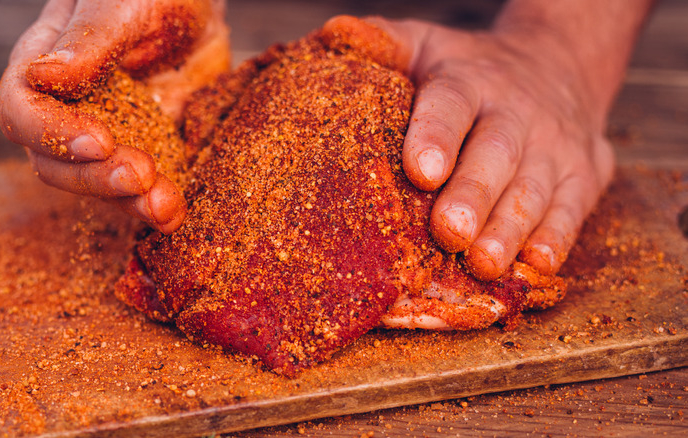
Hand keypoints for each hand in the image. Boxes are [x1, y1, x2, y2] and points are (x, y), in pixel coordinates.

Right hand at [0, 0, 227, 232]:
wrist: (201, 5)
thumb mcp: (126, 2)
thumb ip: (91, 37)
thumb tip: (43, 76)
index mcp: (46, 63)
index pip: (23, 110)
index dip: (54, 133)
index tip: (101, 142)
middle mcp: (67, 107)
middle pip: (55, 162)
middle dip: (96, 177)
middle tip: (142, 176)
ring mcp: (107, 133)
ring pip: (97, 183)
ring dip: (128, 202)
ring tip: (164, 208)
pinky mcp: (145, 149)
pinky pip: (139, 188)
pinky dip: (155, 204)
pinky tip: (174, 214)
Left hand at [369, 18, 616, 280]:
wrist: (560, 61)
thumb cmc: (470, 69)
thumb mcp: (427, 43)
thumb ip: (384, 42)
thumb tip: (330, 36)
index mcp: (469, 81)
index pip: (451, 105)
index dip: (436, 136)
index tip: (420, 171)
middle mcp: (517, 113)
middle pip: (496, 154)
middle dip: (473, 195)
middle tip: (450, 233)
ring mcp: (556, 146)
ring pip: (534, 189)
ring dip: (509, 229)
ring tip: (483, 262)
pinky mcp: (586, 175)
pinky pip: (573, 210)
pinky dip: (556, 239)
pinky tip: (535, 265)